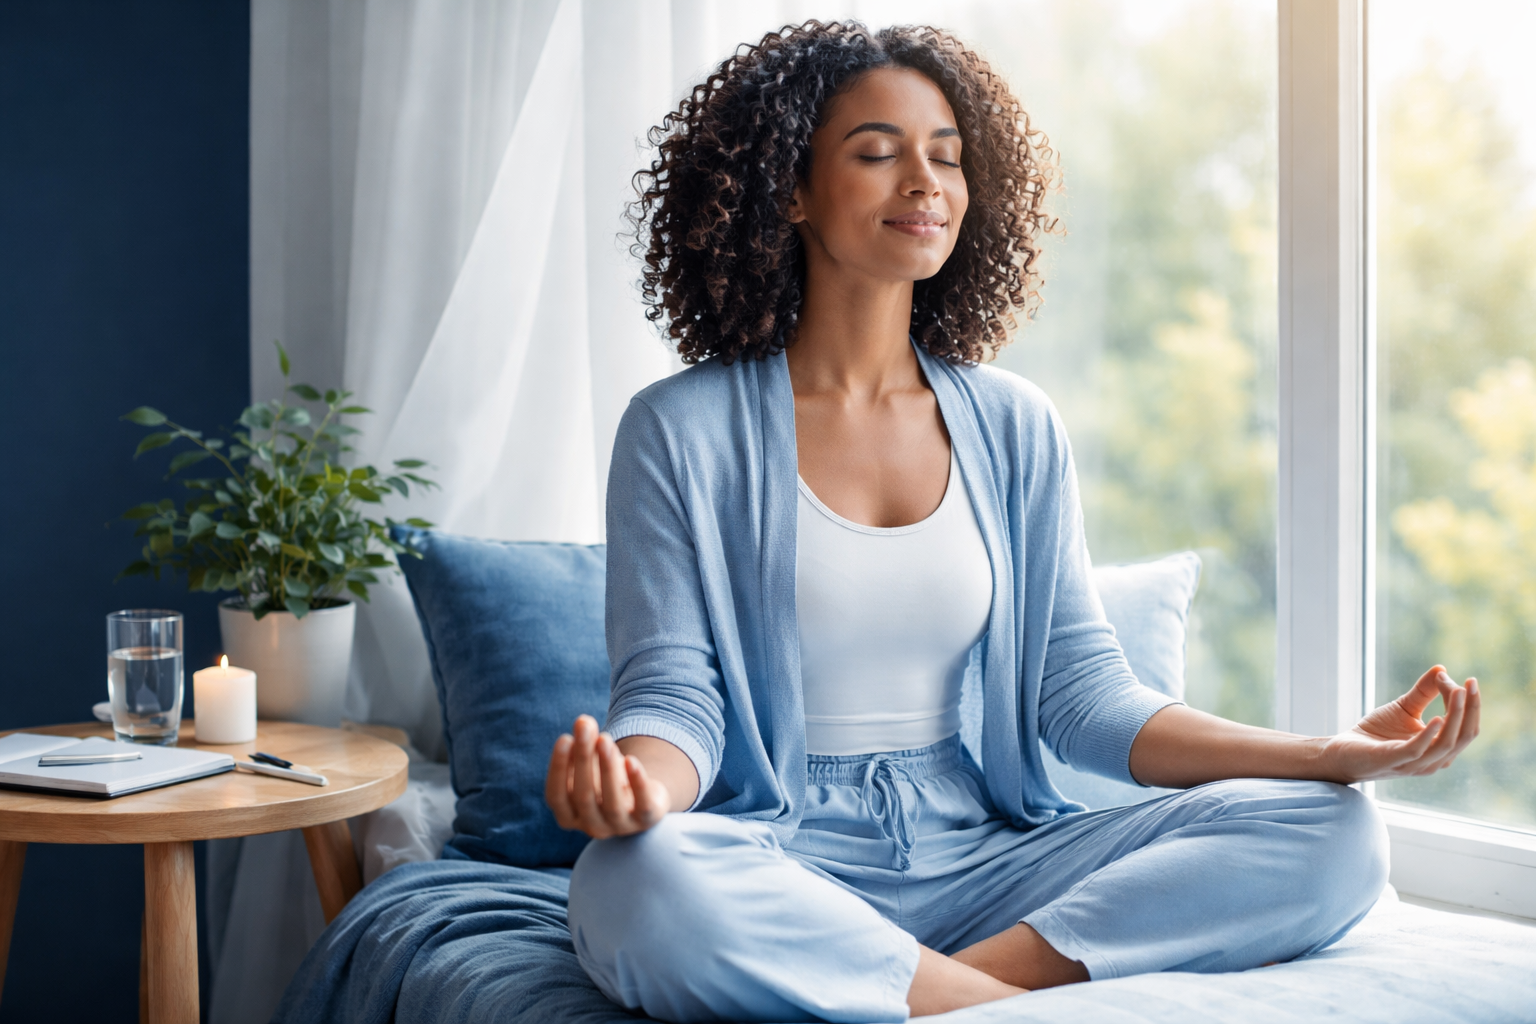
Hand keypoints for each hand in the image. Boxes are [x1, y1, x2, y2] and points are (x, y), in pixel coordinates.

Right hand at [545, 715, 670, 838]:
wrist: (641, 797)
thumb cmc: (605, 777)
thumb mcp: (592, 760)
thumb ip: (584, 742)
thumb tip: (583, 721)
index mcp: (569, 816)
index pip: (556, 796)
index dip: (558, 768)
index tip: (564, 738)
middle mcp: (591, 826)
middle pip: (583, 796)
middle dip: (583, 759)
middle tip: (585, 727)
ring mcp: (619, 827)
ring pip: (611, 803)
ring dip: (606, 769)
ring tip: (604, 739)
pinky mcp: (645, 819)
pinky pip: (642, 805)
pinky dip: (636, 782)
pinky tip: (630, 759)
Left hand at [1322, 666, 1480, 782]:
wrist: (1343, 751)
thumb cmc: (1377, 733)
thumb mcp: (1404, 708)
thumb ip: (1424, 692)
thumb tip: (1442, 669)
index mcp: (1440, 749)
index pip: (1467, 728)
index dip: (1469, 704)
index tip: (1466, 679)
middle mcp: (1434, 761)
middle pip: (1463, 736)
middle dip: (1470, 709)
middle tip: (1471, 683)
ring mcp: (1415, 764)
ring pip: (1446, 744)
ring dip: (1455, 717)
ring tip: (1458, 692)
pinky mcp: (1393, 760)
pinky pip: (1417, 750)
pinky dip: (1429, 735)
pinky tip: (1438, 717)